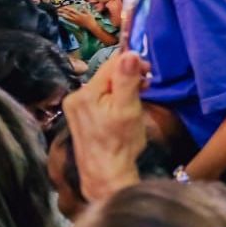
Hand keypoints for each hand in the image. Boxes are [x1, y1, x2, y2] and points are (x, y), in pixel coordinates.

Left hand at [58, 5, 96, 29]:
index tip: (64, 6)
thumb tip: (82, 7)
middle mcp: (76, 18)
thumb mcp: (89, 14)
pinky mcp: (75, 23)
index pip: (72, 11)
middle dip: (63, 11)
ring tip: (58, 13)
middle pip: (68, 14)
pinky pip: (69, 20)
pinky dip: (65, 18)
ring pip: (67, 18)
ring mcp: (75, 21)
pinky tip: (62, 17)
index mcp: (80, 15)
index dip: (68, 8)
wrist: (91, 26)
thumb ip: (85, 10)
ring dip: (62, 15)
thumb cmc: (91, 20)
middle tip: (58, 9)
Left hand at [61, 51, 148, 201]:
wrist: (106, 175)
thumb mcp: (128, 109)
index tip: (149, 74)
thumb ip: (127, 80)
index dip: (133, 64)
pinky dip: (114, 98)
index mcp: (86, 93)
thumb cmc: (121, 143)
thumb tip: (129, 52)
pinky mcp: (80, 116)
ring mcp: (75, 107)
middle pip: (107, 75)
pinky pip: (100, 97)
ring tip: (136, 100)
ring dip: (123, 88)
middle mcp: (75, 96)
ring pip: (105, 86)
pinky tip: (123, 109)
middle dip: (128, 77)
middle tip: (147, 88)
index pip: (112, 64)